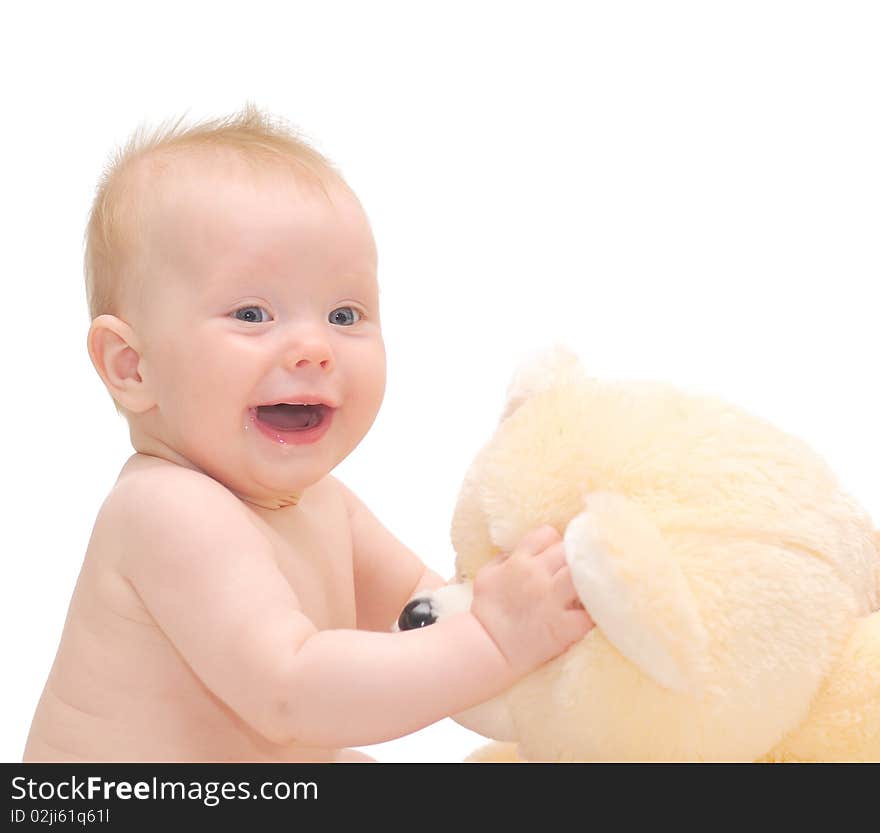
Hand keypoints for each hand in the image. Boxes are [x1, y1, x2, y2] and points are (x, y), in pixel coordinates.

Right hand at [470, 525, 593, 676]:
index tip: (554, 555)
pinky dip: (595, 611)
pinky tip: (595, 610)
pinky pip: (591, 613)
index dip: (554, 542)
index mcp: (519, 561)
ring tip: (588, 585)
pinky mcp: (564, 627)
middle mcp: (538, 576)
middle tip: (573, 570)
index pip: (547, 534)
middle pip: (569, 550)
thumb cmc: (486, 612)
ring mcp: (552, 601)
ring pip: (582, 575)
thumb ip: (503, 558)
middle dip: (573, 557)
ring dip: (587, 579)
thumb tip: (516, 550)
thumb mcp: (486, 575)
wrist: (489, 648)